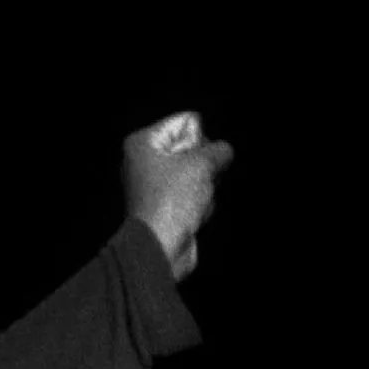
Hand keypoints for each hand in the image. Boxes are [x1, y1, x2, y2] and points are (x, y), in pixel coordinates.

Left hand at [122, 112, 234, 280]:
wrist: (160, 246)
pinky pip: (195, 195)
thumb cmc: (171, 202)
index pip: (186, 121)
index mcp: (144, 143)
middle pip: (194, 148)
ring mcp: (156, 184)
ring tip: (196, 201)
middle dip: (206, 166)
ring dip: (205, 188)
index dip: (202, 139)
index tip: (197, 159)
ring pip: (198, 174)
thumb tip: (224, 151)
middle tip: (199, 181)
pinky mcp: (167, 205)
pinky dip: (200, 204)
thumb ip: (218, 150)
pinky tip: (195, 214)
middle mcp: (146, 160)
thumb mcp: (201, 165)